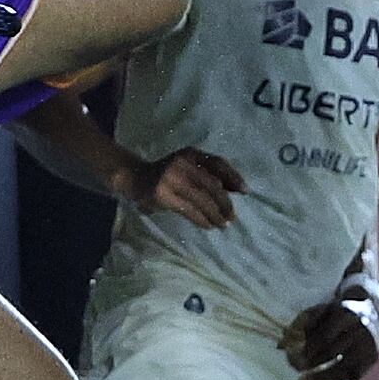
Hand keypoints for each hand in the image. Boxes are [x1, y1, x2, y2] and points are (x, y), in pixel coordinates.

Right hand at [126, 147, 243, 228]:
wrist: (134, 179)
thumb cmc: (167, 176)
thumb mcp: (187, 168)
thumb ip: (207, 175)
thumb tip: (235, 189)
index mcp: (190, 153)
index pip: (218, 163)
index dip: (233, 177)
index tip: (244, 192)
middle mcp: (182, 162)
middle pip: (212, 184)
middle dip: (225, 202)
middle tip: (232, 217)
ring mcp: (171, 177)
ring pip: (202, 199)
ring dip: (215, 215)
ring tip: (222, 225)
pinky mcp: (162, 194)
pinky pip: (188, 210)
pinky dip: (201, 219)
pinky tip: (208, 226)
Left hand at [282, 297, 378, 379]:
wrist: (370, 309)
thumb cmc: (337, 312)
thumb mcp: (320, 311)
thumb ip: (299, 326)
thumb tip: (280, 346)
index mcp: (345, 313)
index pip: (325, 336)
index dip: (309, 351)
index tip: (296, 362)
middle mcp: (360, 328)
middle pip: (333, 352)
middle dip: (313, 366)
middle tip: (298, 376)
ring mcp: (369, 344)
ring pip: (344, 366)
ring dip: (323, 377)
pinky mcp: (373, 356)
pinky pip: (354, 374)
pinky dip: (337, 379)